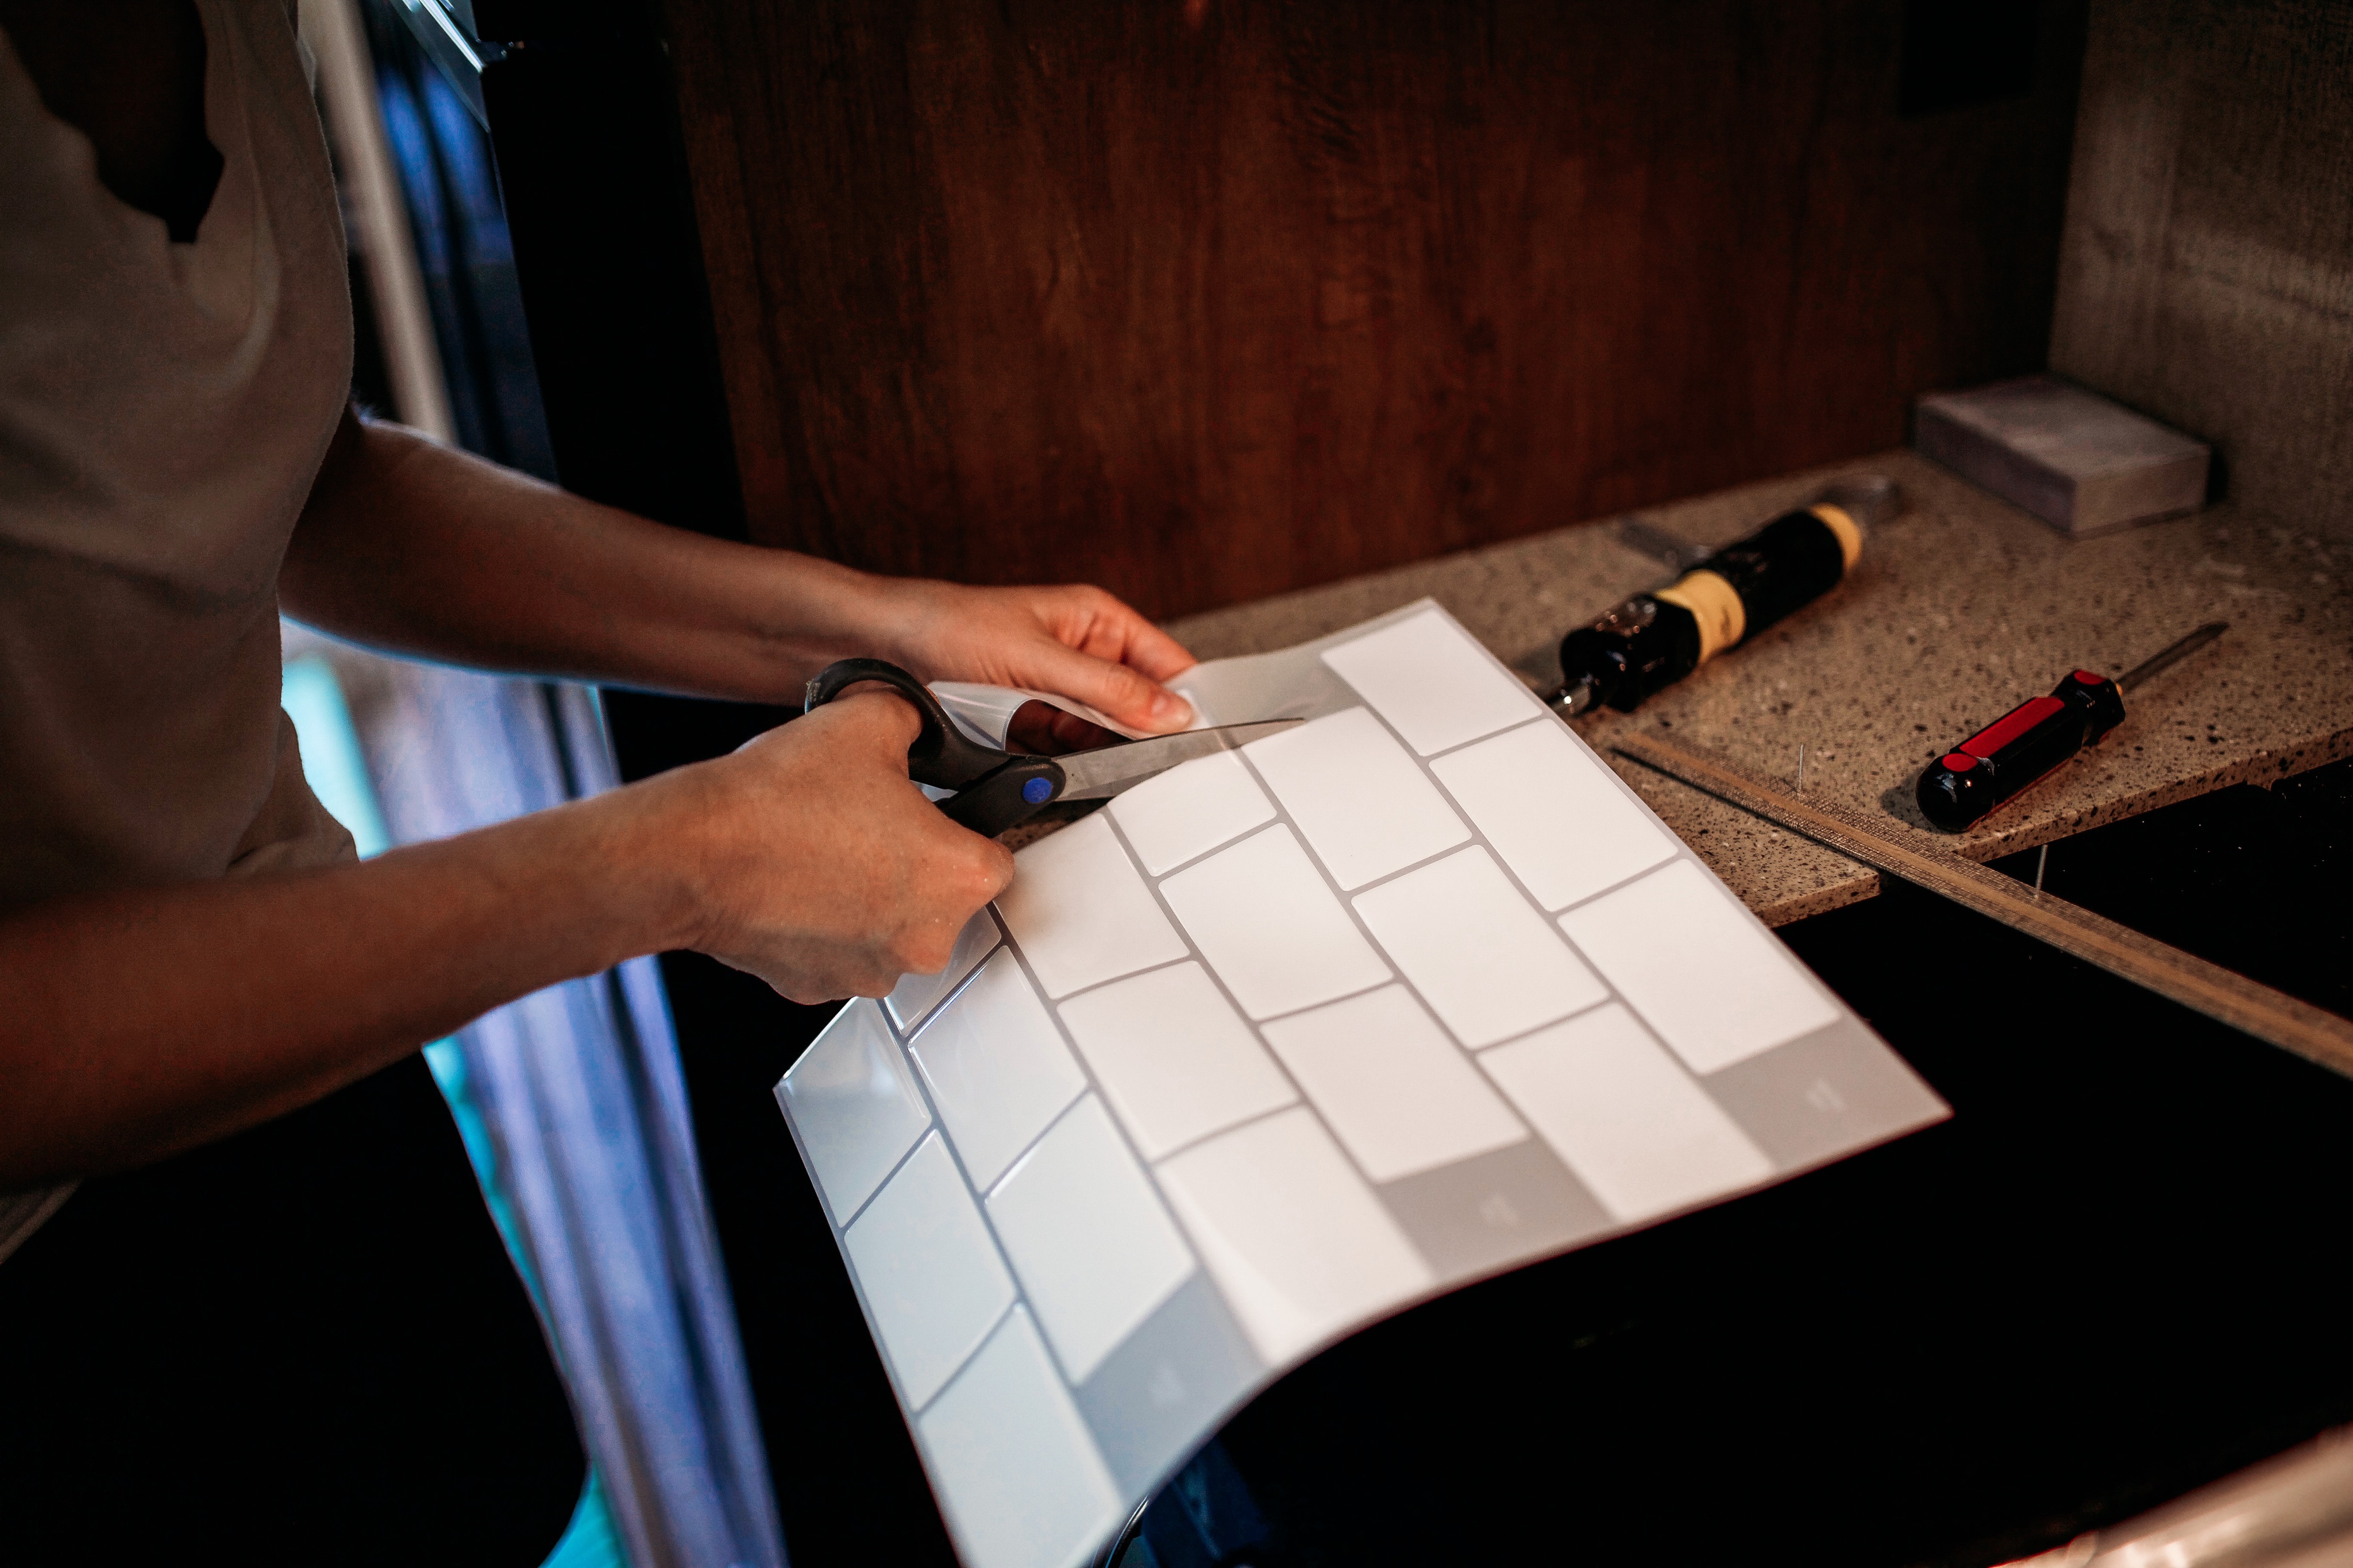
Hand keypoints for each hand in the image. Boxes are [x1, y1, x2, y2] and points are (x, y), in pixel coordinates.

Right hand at [640, 692, 1013, 1001]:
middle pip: (945, 898)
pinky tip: (799, 883)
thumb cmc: (777, 801)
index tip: (940, 814)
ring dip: (873, 895)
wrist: (693, 853)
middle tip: (872, 822)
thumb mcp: (869, 720)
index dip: (965, 825)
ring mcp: (873, 972)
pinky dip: (829, 923)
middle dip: (915, 861)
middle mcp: (927, 939)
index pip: (997, 853)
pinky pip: (844, 950)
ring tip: (828, 848)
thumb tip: (916, 723)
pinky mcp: (821, 987)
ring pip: (893, 927)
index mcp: (961, 876)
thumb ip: (915, 720)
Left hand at [871, 580, 1200, 740]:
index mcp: (1098, 621)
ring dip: (1096, 753)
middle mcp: (1085, 657)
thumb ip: (1108, 688)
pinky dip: (1062, 764)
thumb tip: (1170, 711)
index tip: (1200, 739)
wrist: (880, 649)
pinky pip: (1065, 754)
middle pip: (1138, 708)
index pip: (1167, 664)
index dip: (1186, 701)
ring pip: (1103, 737)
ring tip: (1081, 758)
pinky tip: (1053, 765)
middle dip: (1138, 736)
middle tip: (1144, 763)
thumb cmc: (950, 627)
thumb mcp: (1038, 658)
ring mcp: (1058, 696)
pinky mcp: (1031, 728)